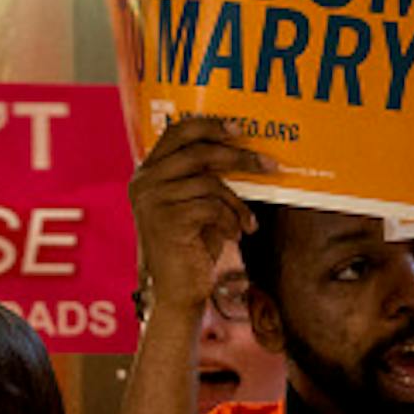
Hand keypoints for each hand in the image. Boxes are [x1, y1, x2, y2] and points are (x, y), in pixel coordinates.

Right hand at [128, 118, 267, 321]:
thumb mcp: (197, 202)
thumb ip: (205, 175)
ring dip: (237, 202)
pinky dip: (231, 219)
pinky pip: (211, 206)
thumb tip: (243, 149)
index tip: (240, 128)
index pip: (177, 131)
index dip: (210, 124)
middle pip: (198, 151)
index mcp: (148, 173)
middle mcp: (144, 183)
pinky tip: (234, 234)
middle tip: (269, 166)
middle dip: (239, 157)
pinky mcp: (166, 221)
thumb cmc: (192, 244)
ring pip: (209, 182)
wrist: (177, 289)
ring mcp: (152, 201)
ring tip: (245, 222)